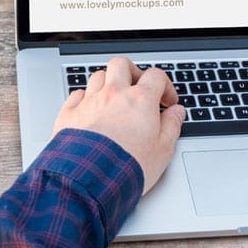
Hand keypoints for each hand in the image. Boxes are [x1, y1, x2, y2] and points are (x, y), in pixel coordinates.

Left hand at [52, 57, 185, 193]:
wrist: (90, 182)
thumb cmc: (127, 168)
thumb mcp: (163, 150)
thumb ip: (172, 126)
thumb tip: (177, 113)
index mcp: (140, 100)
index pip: (156, 76)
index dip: (165, 86)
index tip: (166, 102)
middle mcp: (113, 95)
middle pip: (121, 65)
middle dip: (132, 72)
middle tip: (137, 88)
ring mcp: (89, 102)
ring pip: (98, 76)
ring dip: (107, 83)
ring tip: (114, 100)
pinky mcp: (69, 115)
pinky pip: (76, 94)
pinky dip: (85, 98)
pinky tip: (91, 109)